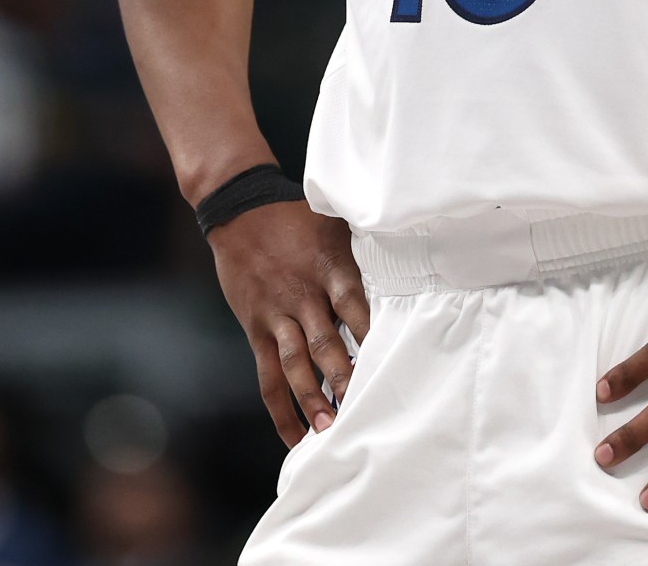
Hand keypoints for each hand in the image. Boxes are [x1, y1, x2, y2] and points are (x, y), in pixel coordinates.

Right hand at [209, 199, 371, 445]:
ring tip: (330, 429)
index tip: (393, 362)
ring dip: (313, 399)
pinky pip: (268, 376)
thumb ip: (363, 249)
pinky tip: (294, 436)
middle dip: (346, 379)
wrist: (238, 211)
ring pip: (296, 364)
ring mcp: (277, 315)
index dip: (373, 335)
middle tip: (366, 409)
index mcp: (329, 268)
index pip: (355, 306)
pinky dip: (280, 409)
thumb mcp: (334, 223)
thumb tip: (409, 261)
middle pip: (326, 343)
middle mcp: (303, 295)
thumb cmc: (295, 217)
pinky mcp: (257, 329)